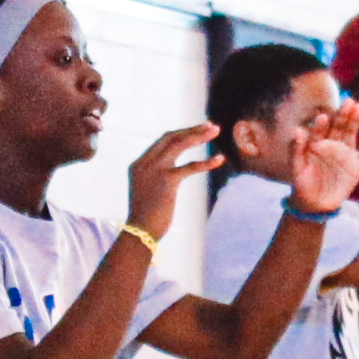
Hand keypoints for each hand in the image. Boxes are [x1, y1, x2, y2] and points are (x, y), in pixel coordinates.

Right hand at [122, 123, 217, 241]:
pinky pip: (190, 166)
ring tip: (215, 131)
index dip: (181, 134)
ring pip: (179, 144)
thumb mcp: (146, 192)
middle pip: (170, 137)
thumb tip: (171, 174)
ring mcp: (155, 170)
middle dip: (191, 129)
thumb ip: (154, 178)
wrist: (140, 232)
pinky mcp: (167, 180)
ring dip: (199, 135)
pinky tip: (219, 159)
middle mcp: (145, 163)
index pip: (161, 142)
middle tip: (210, 126)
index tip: (196, 131)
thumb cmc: (145, 217)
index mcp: (138, 164)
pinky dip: (206, 162)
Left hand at [292, 104, 358, 213]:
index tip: (323, 116)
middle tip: (348, 101)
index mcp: (317, 142)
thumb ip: (297, 150)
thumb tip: (297, 131)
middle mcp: (333, 143)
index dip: (321, 124)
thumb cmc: (303, 183)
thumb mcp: (297, 168)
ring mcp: (346, 153)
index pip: (320, 130)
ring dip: (355, 121)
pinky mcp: (357, 165)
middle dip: (342, 114)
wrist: (315, 203)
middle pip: (338, 126)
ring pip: (352, 134)